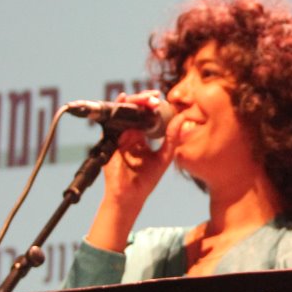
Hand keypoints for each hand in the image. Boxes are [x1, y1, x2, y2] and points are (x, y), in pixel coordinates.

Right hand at [85, 92, 174, 250]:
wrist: (129, 196)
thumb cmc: (147, 179)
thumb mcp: (164, 157)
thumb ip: (172, 138)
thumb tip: (181, 118)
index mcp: (143, 136)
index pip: (148, 116)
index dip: (153, 106)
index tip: (161, 98)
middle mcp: (130, 134)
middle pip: (135, 111)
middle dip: (143, 100)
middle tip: (154, 96)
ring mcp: (119, 136)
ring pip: (124, 113)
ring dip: (132, 102)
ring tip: (143, 97)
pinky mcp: (109, 140)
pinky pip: (111, 122)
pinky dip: (116, 110)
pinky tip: (123, 100)